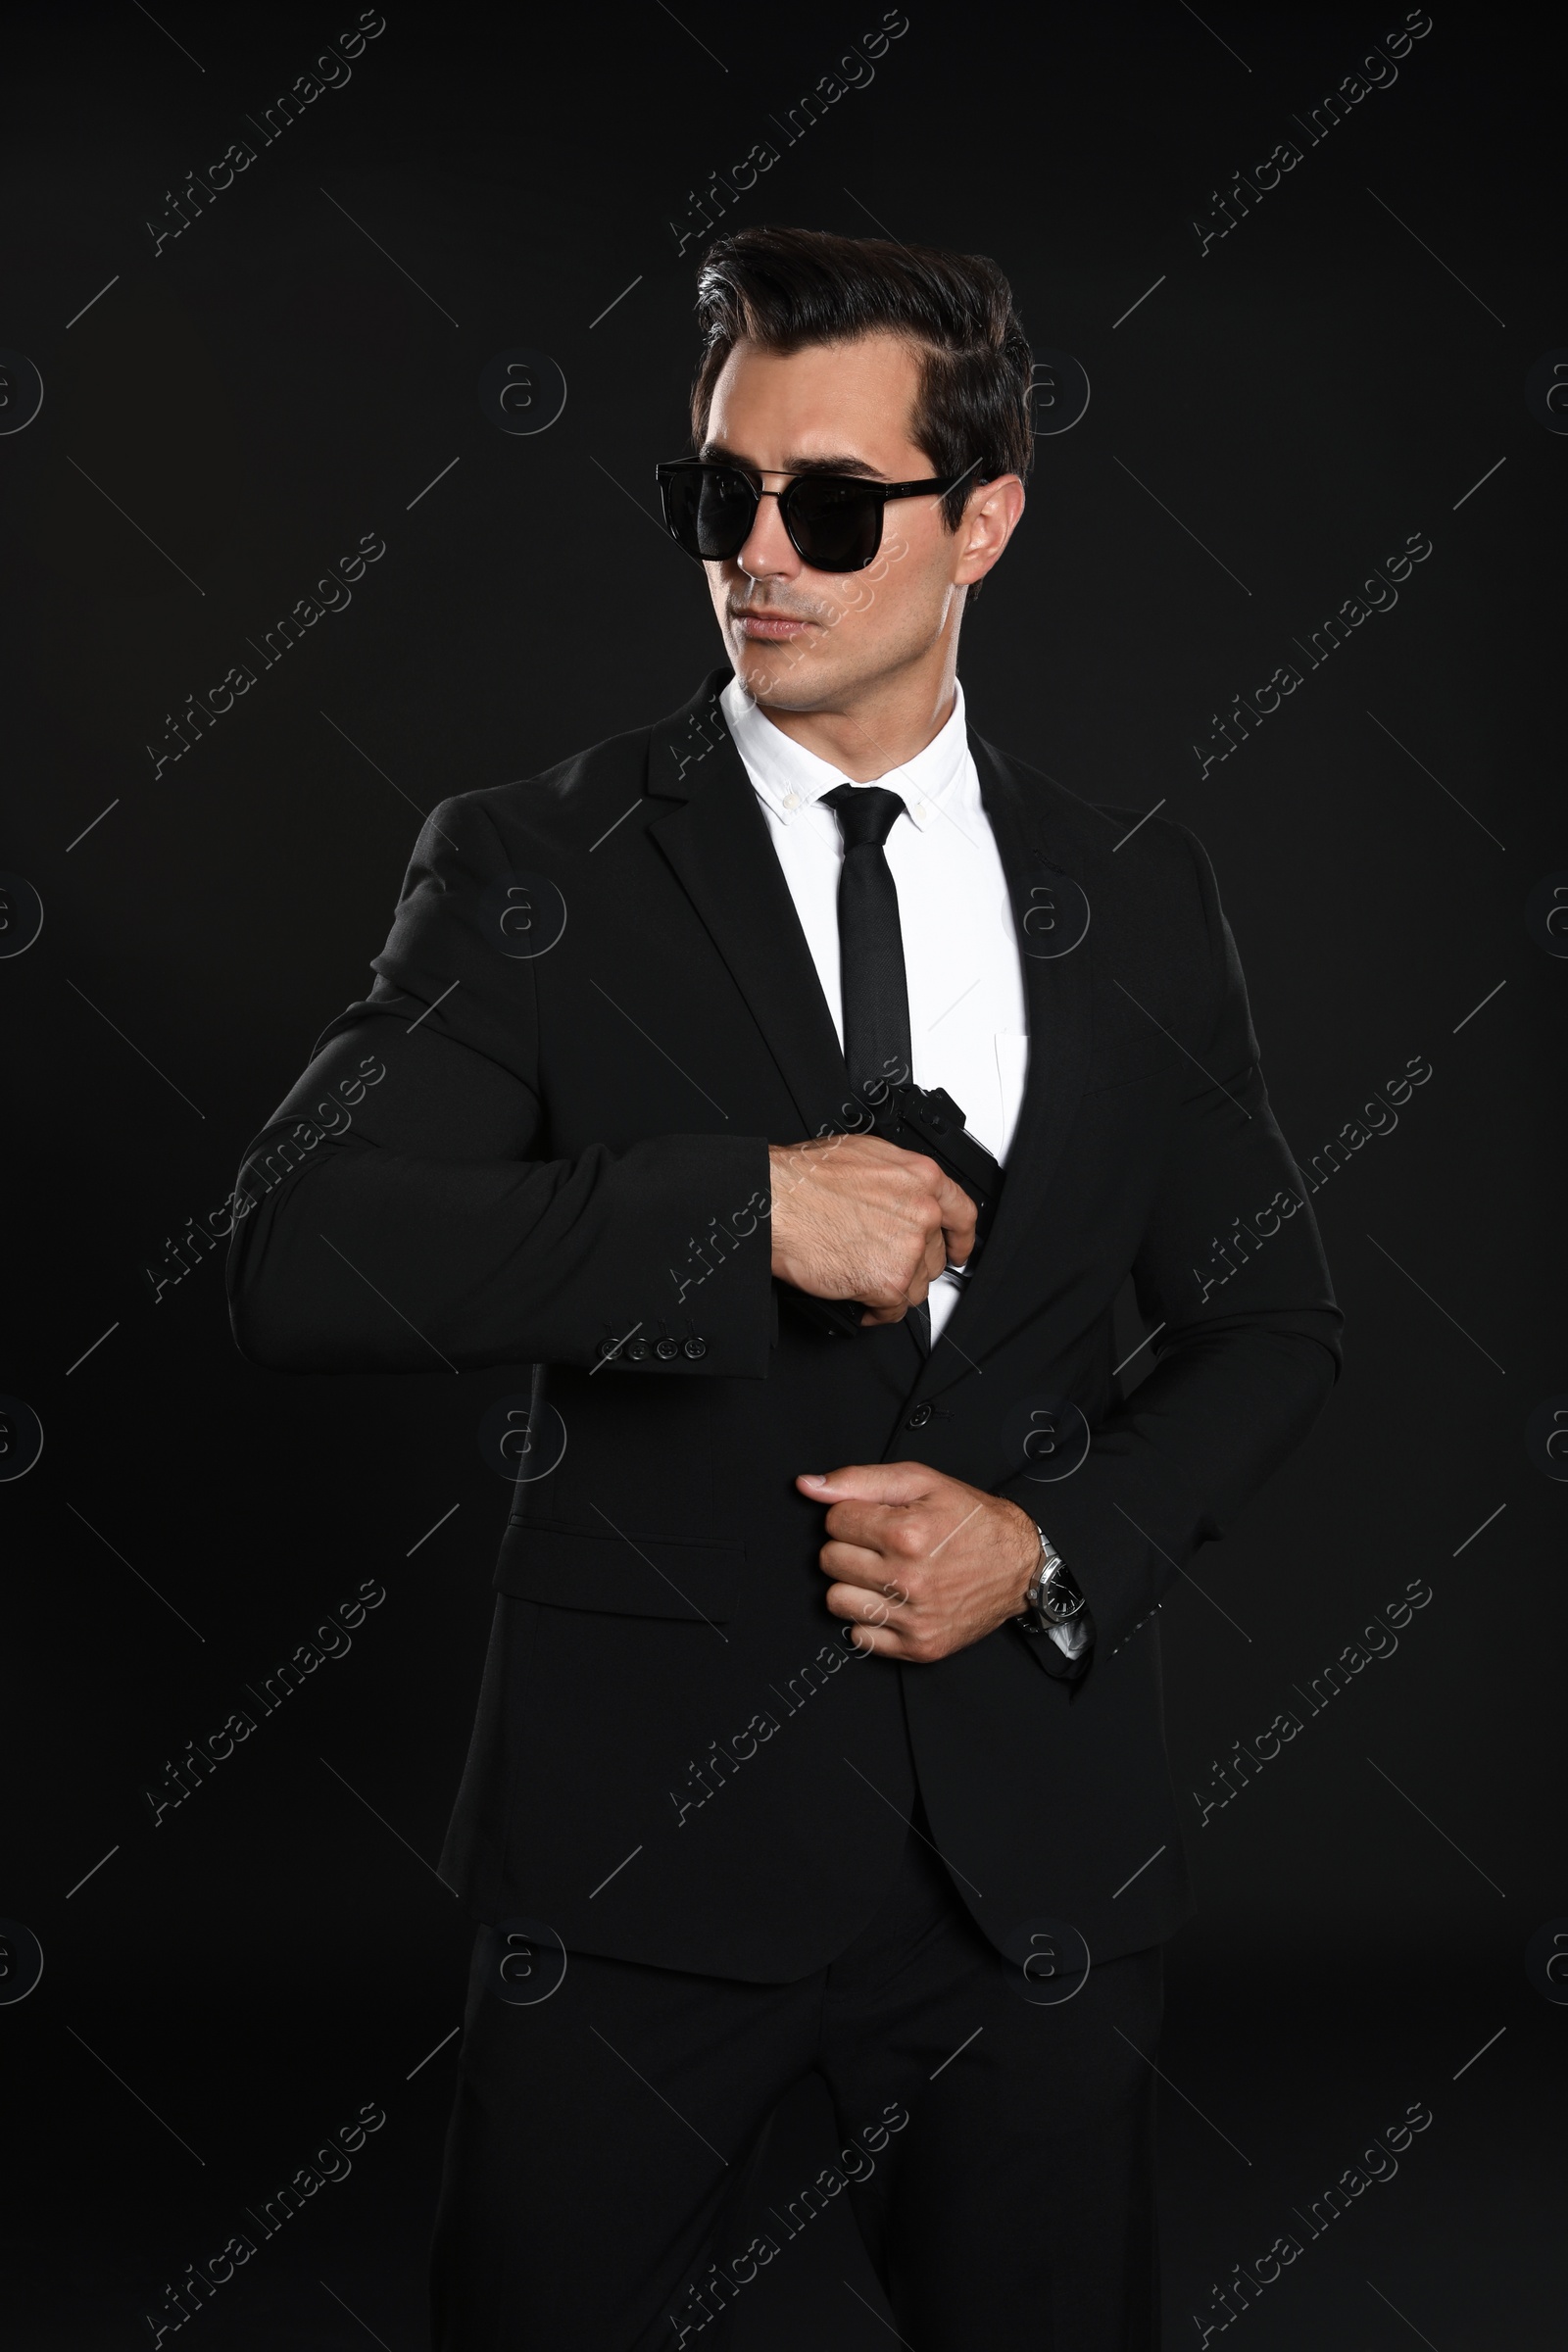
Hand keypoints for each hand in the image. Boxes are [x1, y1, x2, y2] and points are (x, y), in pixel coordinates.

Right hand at [768, 1135, 976, 1325]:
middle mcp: (922, 1212)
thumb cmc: (804, 1179)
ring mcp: (908, 1249)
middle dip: (911, 1264)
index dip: (961, 1237)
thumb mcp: (865, 1156)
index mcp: (920, 1177)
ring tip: (864, 1277)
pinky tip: (862, 1301)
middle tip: (884, 1262)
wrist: (775, 1203)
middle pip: (933, 1255)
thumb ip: (897, 1180)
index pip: (962, 1213)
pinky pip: (894, 1310)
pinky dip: (878, 1312)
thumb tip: (899, 1196)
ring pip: (916, 1285)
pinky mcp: (888, 1282)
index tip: (958, 1249)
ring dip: (893, 1287)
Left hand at [797, 1461, 1039, 1660]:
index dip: (851, 1515)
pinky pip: (859, 1637)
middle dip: (849, 1547)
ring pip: (836, 1600)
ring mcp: (913, 1617)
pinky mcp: (919, 1646)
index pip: (833, 1521)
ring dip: (852, 1584)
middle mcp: (908, 1579)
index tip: (875, 1519)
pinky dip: (869, 1619)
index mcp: (906, 1533)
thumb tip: (807, 1486)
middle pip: (829, 1560)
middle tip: (880, 1545)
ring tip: (882, 1573)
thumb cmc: (971, 1521)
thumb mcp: (921, 1481)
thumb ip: (859, 1480)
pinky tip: (892, 1601)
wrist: (1020, 1563)